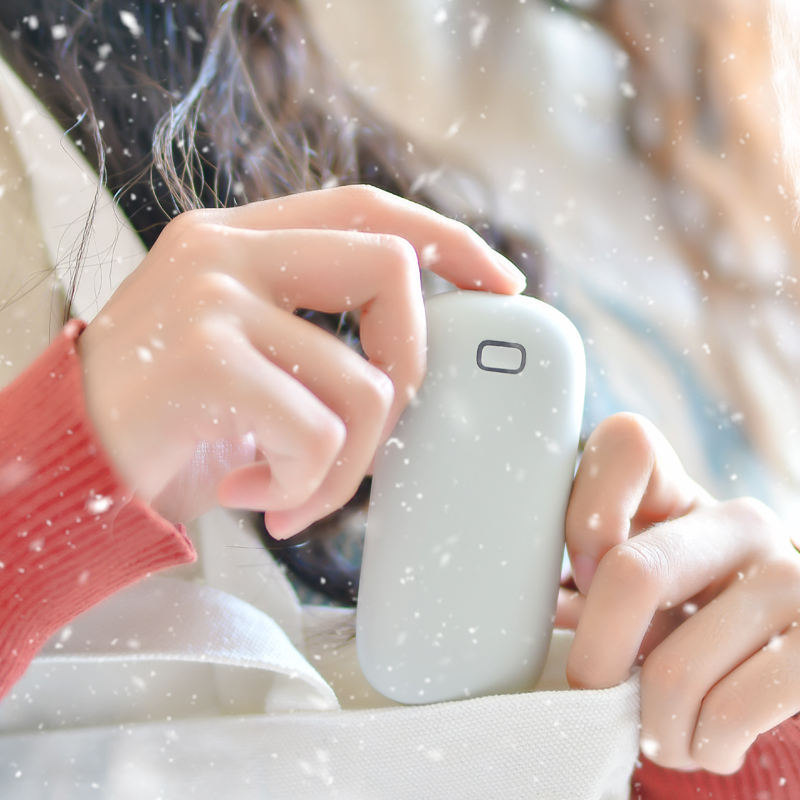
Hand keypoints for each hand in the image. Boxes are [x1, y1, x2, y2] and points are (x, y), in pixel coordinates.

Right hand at [76, 185, 524, 532]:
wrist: (67, 467)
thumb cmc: (169, 423)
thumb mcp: (245, 359)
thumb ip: (314, 336)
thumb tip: (411, 369)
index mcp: (241, 240)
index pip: (366, 207)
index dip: (447, 242)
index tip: (502, 286)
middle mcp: (226, 250)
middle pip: (390, 272)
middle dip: (410, 371)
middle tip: (377, 433)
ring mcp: (214, 297)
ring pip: (363, 381)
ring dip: (344, 466)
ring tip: (292, 494)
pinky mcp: (205, 360)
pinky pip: (317, 432)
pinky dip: (303, 485)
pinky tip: (252, 498)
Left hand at [556, 412, 799, 773]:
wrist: (777, 674)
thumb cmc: (681, 625)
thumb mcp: (638, 588)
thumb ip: (588, 581)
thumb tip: (523, 605)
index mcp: (681, 493)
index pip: (625, 443)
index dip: (584, 510)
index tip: (578, 576)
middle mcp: (740, 522)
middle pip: (634, 571)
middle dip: (597, 653)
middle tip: (592, 686)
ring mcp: (790, 578)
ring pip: (676, 665)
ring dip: (654, 725)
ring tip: (657, 734)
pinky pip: (732, 709)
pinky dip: (701, 745)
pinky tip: (703, 742)